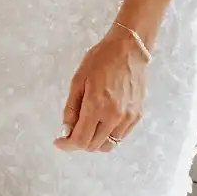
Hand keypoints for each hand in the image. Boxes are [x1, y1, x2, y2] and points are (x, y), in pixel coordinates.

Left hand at [56, 27, 147, 152]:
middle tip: (71, 132)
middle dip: (79, 143)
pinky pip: (120, 136)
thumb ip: (71, 109)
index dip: (67, 145)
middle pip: (93, 145)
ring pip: (108, 145)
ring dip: (94, 142)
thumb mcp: (78, 80)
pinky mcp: (137, 115)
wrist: (129, 49)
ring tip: (86, 128)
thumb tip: (66, 131)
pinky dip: (108, 136)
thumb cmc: (100, 60)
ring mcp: (128, 118)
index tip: (59, 142)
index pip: (80, 140)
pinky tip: (101, 123)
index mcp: (97, 106)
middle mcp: (114, 116)